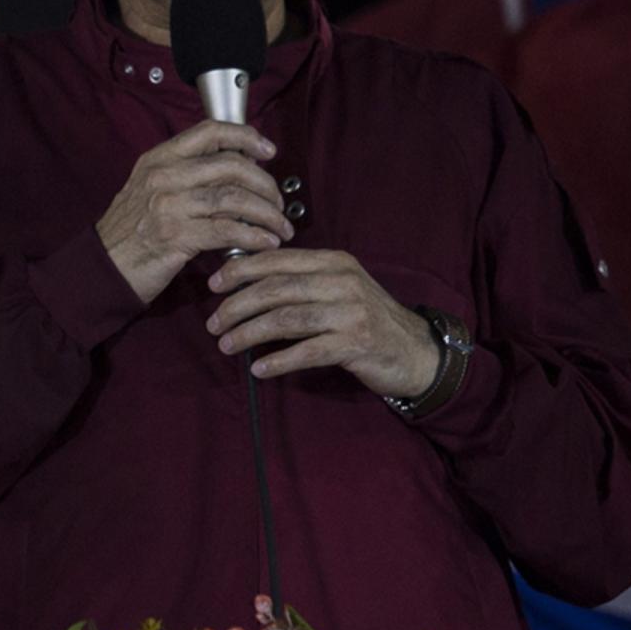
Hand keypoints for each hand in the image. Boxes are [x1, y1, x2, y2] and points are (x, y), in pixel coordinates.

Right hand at [94, 121, 292, 304]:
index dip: (246, 137)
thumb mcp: (150, 189)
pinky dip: (254, 236)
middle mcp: (164, 176)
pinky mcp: (176, 235)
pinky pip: (227, 230)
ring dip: (267, 213)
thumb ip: (186, 174)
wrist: (103, 266)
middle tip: (278, 202)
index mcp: (159, 159)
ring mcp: (168, 205)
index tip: (268, 150)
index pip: (210, 132)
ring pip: (234, 197)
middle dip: (266, 184)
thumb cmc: (131, 230)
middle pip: (231, 165)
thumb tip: (236, 169)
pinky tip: (265, 242)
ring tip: (279, 226)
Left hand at [205, 249, 439, 399]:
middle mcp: (342, 282)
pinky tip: (259, 368)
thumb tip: (246, 284)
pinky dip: (279, 360)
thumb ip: (301, 282)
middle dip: (237, 306)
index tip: (214, 286)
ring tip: (226, 345)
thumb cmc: (367, 319)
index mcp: (334, 262)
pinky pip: (308, 351)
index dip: (241, 271)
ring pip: (286, 319)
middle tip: (213, 323)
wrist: (417, 351)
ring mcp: (351, 312)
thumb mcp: (338, 289)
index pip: (277, 261)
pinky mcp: (356, 344)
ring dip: (250, 333)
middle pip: (276, 290)